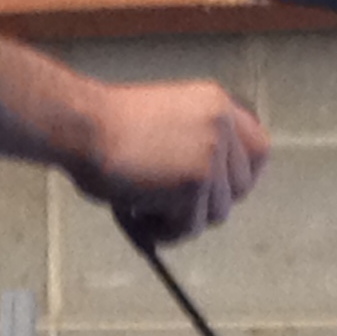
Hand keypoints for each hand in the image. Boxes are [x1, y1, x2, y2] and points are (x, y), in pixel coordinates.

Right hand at [73, 80, 269, 241]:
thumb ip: (193, 144)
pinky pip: (188, 227)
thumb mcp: (165, 122)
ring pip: (215, 214)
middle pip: (240, 188)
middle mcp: (221, 125)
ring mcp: (211, 155)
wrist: (79, 126)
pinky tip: (138, 216)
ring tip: (146, 210)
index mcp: (215, 104)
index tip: (218, 191)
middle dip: (207, 204)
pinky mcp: (195, 184)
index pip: (257, 148)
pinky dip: (164, 232)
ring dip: (181, 220)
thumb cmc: (103, 128)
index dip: (240, 176)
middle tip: (172, 208)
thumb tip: (206, 191)